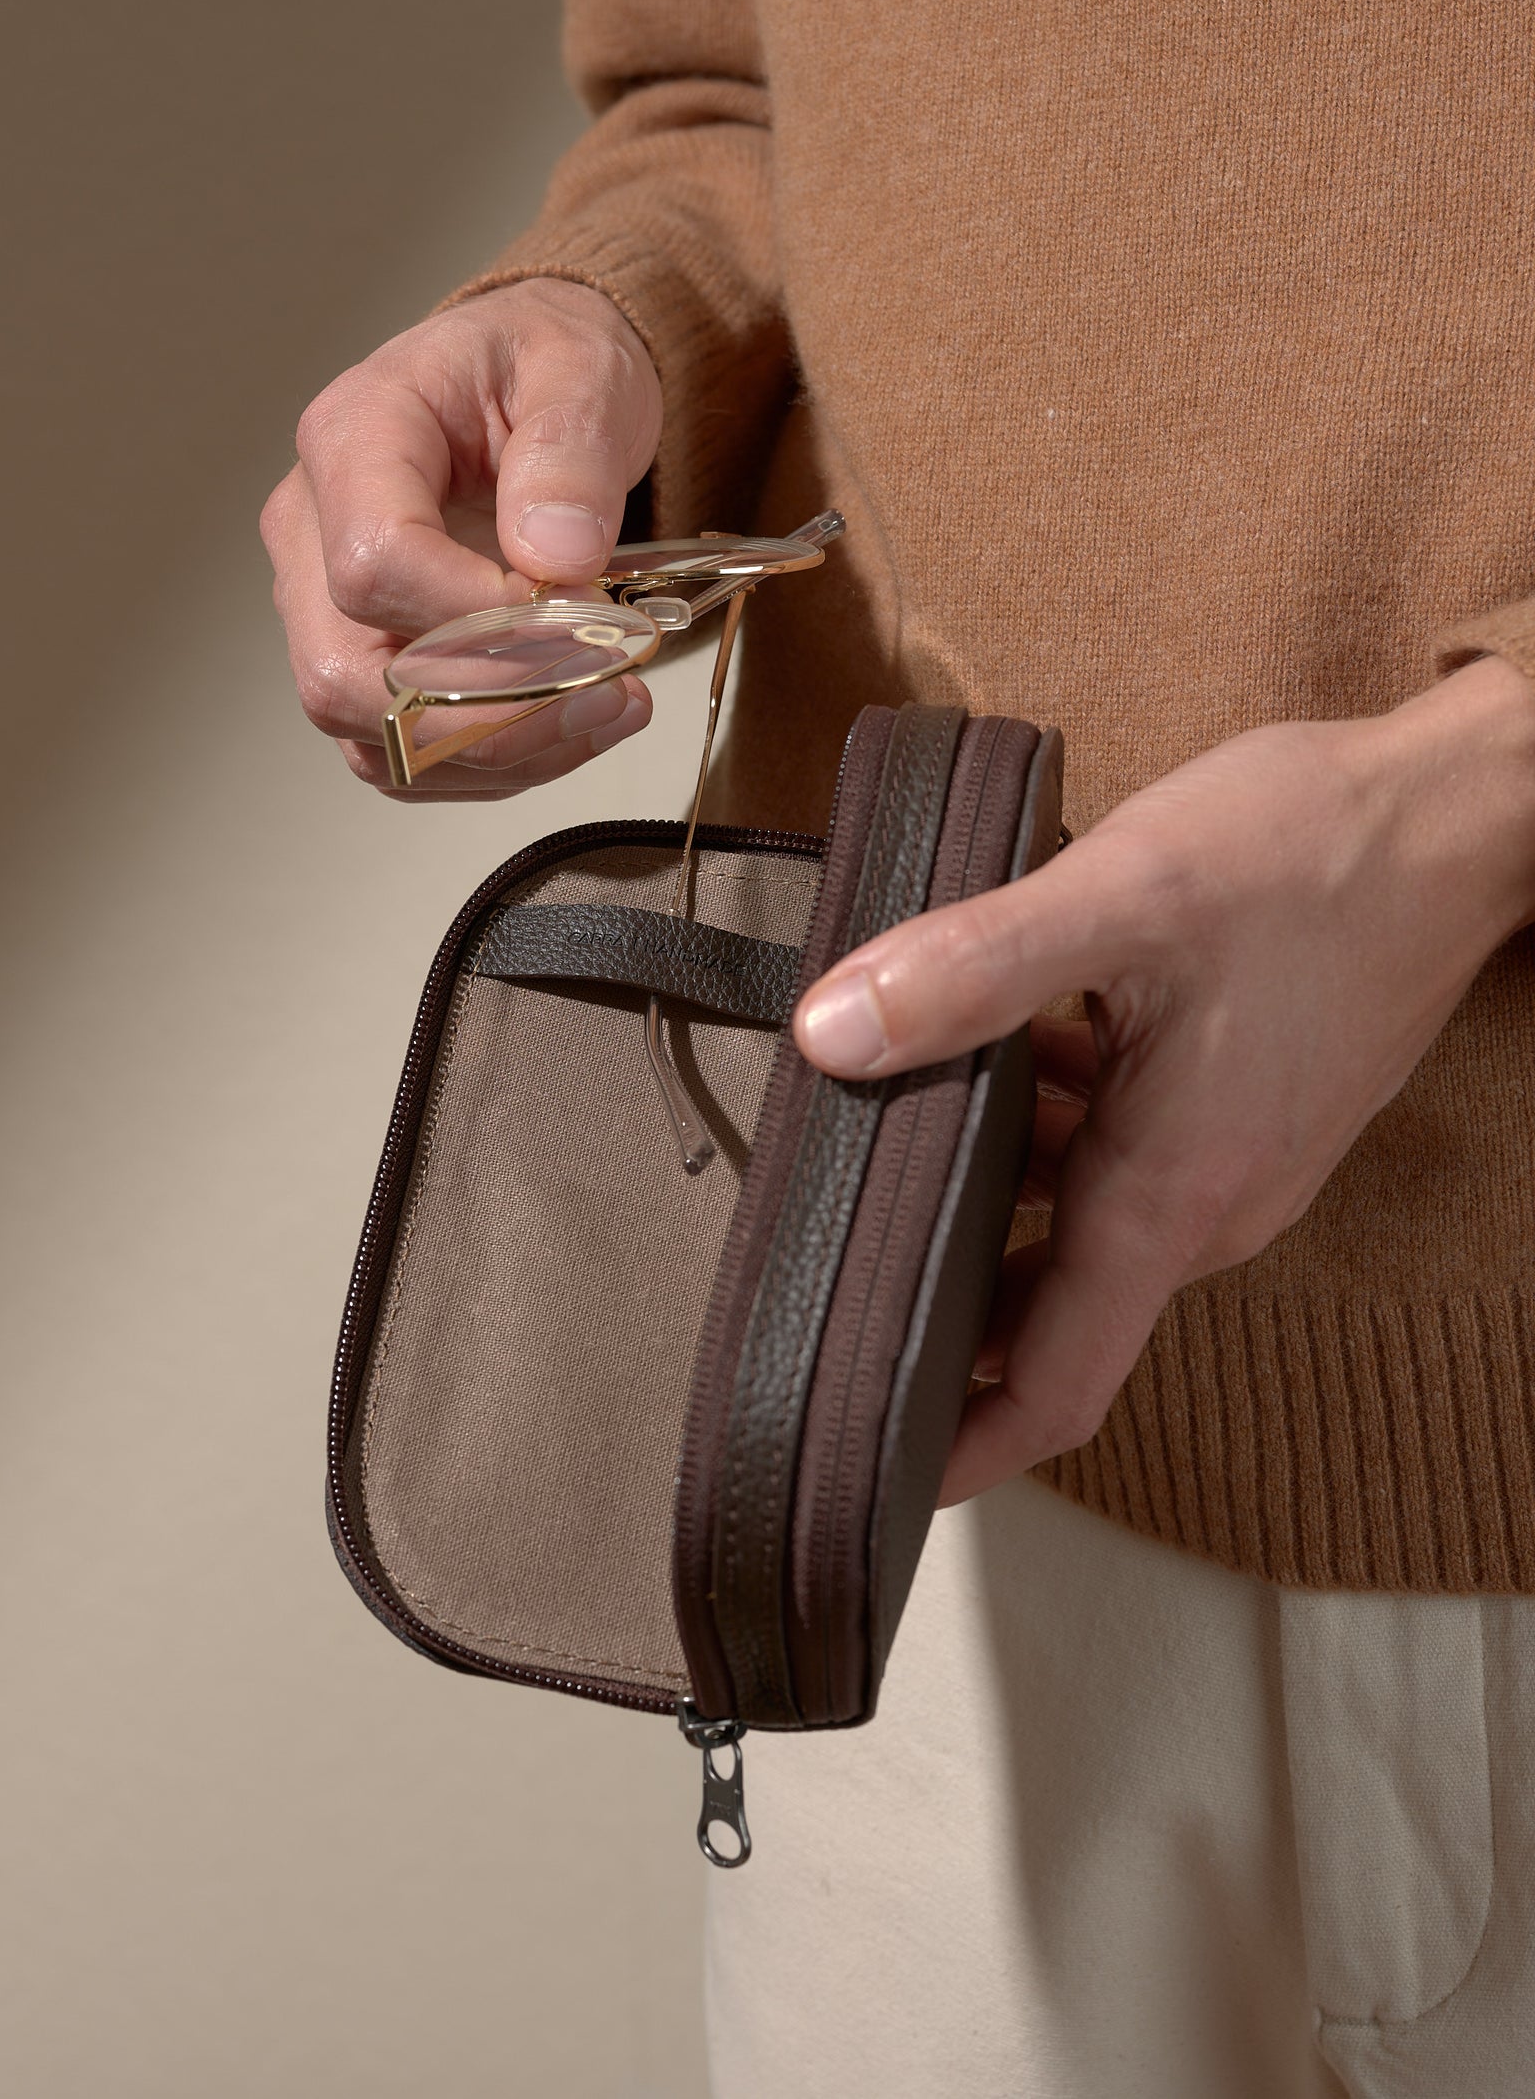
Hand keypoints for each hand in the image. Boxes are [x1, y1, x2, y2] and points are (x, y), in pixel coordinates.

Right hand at [260, 278, 662, 797]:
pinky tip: (575, 725)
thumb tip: (556, 557)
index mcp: (352, 438)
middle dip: (492, 710)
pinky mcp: (367, 668)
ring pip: (378, 737)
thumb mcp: (582, 372)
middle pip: (349, 675)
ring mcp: (328, 611)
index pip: (374, 563)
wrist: (536, 390)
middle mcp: (312, 532)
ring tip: (613, 708)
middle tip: (611, 692)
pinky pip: (409, 758)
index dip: (479, 617)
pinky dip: (499, 764)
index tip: (577, 612)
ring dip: (505, 751)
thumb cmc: (545, 369)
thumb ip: (570, 451)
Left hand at [794, 658, 1534, 1502]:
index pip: (1053, 1386)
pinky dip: (1043, 1131)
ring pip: (1076, 1224)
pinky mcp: (1240, 1111)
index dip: (959, 1447)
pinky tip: (991, 1048)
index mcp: (1171, 1197)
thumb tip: (832, 1035)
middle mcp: (1207, 1207)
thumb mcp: (1121, 898)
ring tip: (875, 1148)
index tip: (871, 1471)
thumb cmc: (1315, 857)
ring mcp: (1232, 1162)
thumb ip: (971, 970)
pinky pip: (1118, 1159)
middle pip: (1048, 1312)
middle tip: (827, 1282)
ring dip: (983, 1202)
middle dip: (938, 1311)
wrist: (1461, 818)